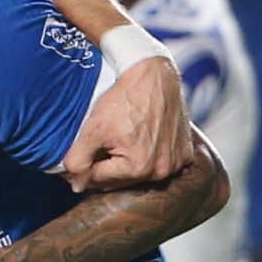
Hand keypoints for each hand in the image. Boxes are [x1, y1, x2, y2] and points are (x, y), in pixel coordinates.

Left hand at [61, 52, 190, 191]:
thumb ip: (78, 161)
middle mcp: (161, 171)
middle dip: (107, 165)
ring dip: (128, 162)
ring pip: (140, 173)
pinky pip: (161, 162)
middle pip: (121, 180)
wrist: (154, 74)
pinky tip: (143, 137)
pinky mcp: (185, 153)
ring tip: (123, 136)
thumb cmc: (124, 99)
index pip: (98, 180)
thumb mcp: (93, 129)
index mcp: (138, 168)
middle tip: (103, 140)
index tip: (84, 148)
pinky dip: (150, 155)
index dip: (85, 164)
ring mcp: (176, 163)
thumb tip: (76, 187)